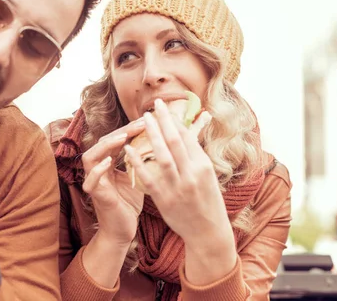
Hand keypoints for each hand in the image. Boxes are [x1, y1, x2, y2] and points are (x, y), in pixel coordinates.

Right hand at [81, 118, 145, 246]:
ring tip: (122, 137)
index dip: (131, 128)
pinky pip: (91, 180)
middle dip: (122, 131)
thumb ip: (141, 161)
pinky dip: (98, 170)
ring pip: (90, 157)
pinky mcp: (94, 195)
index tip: (149, 120)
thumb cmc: (130, 204)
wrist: (123, 231)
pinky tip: (109, 162)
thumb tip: (161, 143)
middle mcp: (98, 169)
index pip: (116, 139)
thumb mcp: (138, 177)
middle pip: (103, 142)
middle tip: (140, 123)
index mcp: (108, 163)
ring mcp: (94, 182)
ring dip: (106, 146)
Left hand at [124, 98, 234, 248]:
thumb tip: (186, 131)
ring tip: (144, 119)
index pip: (188, 137)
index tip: (165, 107)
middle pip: (176, 141)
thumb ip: (195, 155)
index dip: (175, 120)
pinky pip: (149, 177)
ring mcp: (178, 187)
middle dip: (165, 120)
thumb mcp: (207, 175)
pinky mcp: (164, 199)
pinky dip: (138, 162)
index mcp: (204, 166)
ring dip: (153, 135)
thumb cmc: (208, 200)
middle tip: (155, 104)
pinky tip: (128, 149)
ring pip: (163, 155)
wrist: (208, 232)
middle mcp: (192, 174)